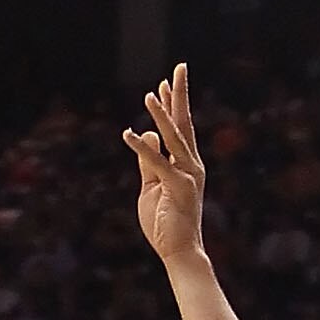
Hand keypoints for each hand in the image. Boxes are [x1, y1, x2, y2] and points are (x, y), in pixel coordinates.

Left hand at [124, 63, 206, 264]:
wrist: (180, 252)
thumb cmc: (166, 223)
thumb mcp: (152, 186)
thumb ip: (149, 161)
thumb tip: (146, 133)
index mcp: (186, 164)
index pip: (180, 128)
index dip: (172, 104)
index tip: (165, 82)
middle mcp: (191, 165)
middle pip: (184, 123)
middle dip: (180, 95)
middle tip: (179, 67)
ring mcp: (188, 175)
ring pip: (174, 138)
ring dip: (162, 114)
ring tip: (151, 93)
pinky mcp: (179, 187)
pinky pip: (158, 163)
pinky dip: (142, 148)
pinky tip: (128, 133)